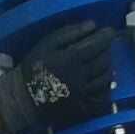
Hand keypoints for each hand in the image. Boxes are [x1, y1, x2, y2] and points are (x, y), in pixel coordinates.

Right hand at [0, 21, 116, 131]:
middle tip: (101, 45)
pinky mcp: (87, 108)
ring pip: (107, 78)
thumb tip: (92, 25)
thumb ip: (69, 33)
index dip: (105, 36)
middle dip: (106, 50)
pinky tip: (98, 79)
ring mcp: (86, 95)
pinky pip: (104, 94)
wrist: (26, 99)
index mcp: (70, 60)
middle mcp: (81, 78)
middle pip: (104, 61)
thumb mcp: (46, 44)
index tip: (109, 30)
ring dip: (107, 67)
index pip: (96, 45)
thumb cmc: (34, 67)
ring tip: (100, 61)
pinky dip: (105, 84)